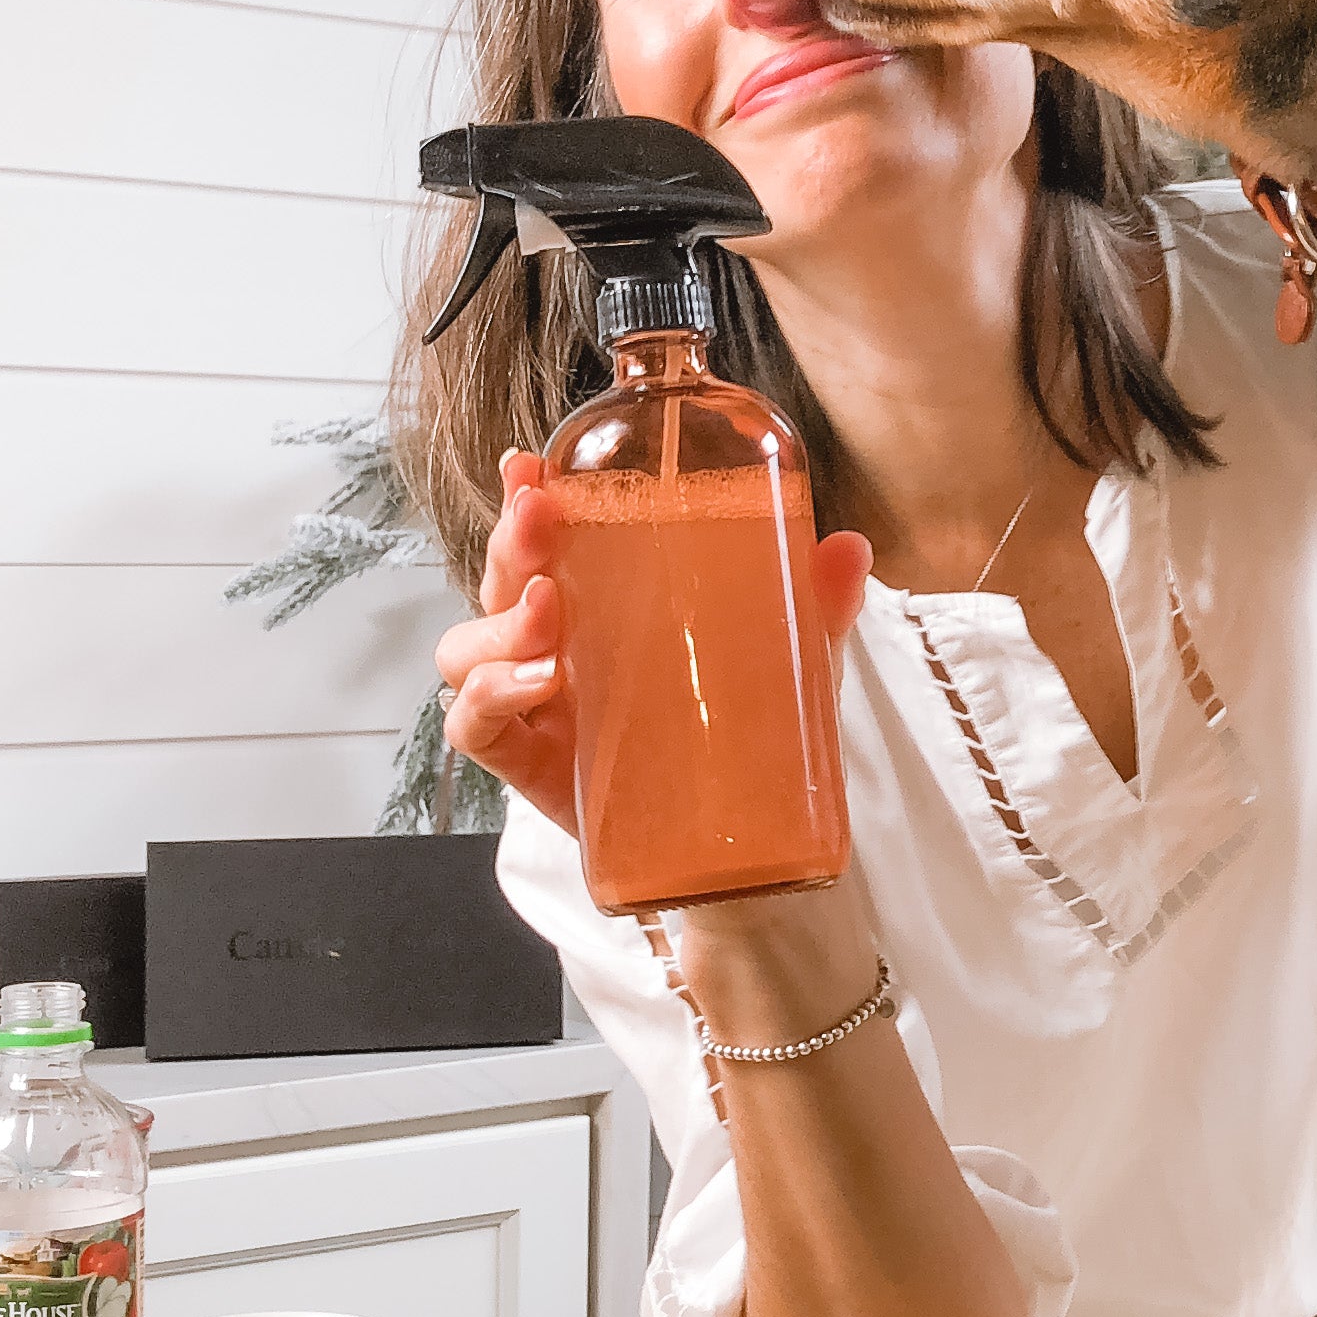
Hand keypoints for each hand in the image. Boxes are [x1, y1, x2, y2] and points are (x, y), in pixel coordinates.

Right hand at [436, 449, 876, 841]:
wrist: (733, 851)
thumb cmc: (738, 739)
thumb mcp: (784, 665)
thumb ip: (813, 608)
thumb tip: (849, 547)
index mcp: (598, 607)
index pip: (547, 540)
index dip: (524, 496)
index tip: (530, 465)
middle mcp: (553, 648)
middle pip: (502, 580)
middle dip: (511, 541)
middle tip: (542, 517)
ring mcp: (534, 707)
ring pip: (468, 649)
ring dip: (499, 622)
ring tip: (551, 612)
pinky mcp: (529, 766)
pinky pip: (474, 727)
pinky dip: (492, 698)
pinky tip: (541, 683)